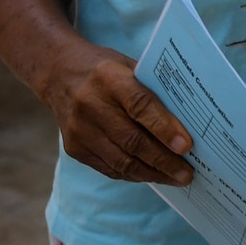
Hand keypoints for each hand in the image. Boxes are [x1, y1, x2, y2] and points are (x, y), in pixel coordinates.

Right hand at [44, 44, 194, 186]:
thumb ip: (152, 89)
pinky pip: (109, 167)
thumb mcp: (128, 66)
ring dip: (151, 173)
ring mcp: (80, 130)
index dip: (164, 128)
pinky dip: (133, 174)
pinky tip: (152, 174)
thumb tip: (187, 120)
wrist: (58, 74)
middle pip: (132, 140)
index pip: (140, 106)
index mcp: (109, 78)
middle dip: (163, 160)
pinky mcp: (74, 148)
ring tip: (175, 178)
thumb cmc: (104, 69)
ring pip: (121, 160)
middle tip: (187, 173)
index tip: (186, 146)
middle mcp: (90, 105)